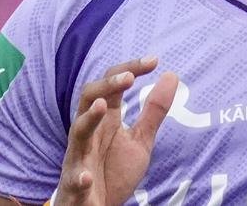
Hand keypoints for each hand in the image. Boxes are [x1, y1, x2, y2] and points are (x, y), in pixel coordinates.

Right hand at [54, 56, 178, 205]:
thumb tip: (171, 75)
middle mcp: (89, 133)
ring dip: (88, 119)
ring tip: (103, 106)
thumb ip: (153, 111)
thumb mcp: (140, 140)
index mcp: (105, 120)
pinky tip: (87, 176)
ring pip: (77, 132)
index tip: (154, 60)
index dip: (129, 69)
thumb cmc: (112, 172)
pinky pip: (74, 179)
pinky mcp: (75, 186)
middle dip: (107, 85)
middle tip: (129, 77)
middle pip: (90, 98)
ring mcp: (79, 158)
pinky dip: (80, 177)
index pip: (112, 86)